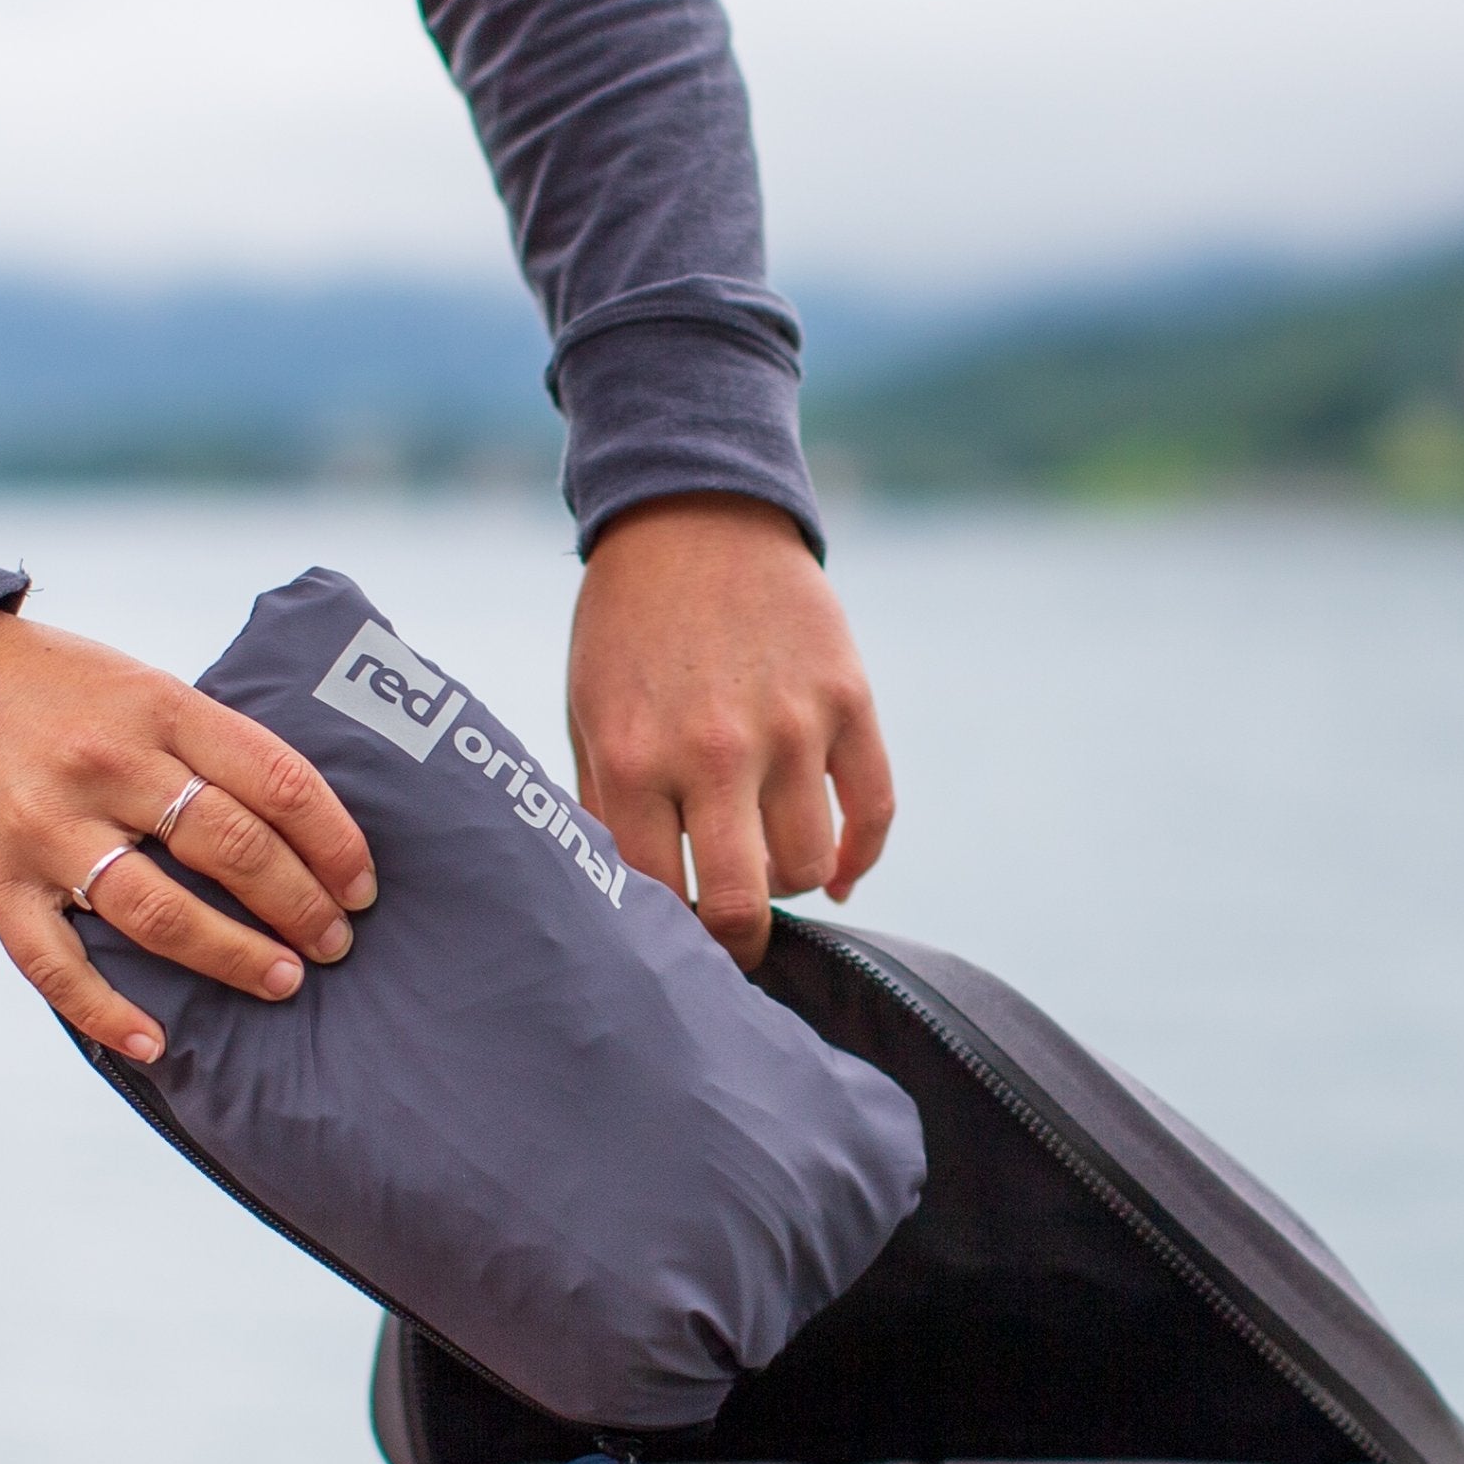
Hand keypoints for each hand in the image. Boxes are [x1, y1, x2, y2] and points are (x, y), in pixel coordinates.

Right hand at [0, 610, 375, 1060]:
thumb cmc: (50, 686)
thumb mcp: (137, 684)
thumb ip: (204, 742)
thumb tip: (297, 819)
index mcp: (159, 708)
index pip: (278, 780)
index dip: (335, 843)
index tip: (362, 886)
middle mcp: (109, 766)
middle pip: (235, 848)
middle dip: (301, 907)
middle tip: (336, 944)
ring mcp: (48, 828)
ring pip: (161, 912)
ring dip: (234, 956)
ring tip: (282, 981)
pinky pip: (58, 965)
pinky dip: (109, 1012)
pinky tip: (155, 1043)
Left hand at [568, 494, 895, 967]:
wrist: (695, 516)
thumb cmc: (628, 631)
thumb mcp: (590, 716)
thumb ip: (606, 809)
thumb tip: (630, 907)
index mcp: (636, 758)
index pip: (658, 896)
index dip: (666, 937)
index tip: (670, 946)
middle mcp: (715, 750)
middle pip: (741, 902)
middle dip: (735, 943)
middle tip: (729, 943)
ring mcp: (791, 724)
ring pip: (808, 865)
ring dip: (788, 881)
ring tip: (764, 861)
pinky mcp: (848, 698)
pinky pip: (873, 811)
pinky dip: (857, 858)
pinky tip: (836, 875)